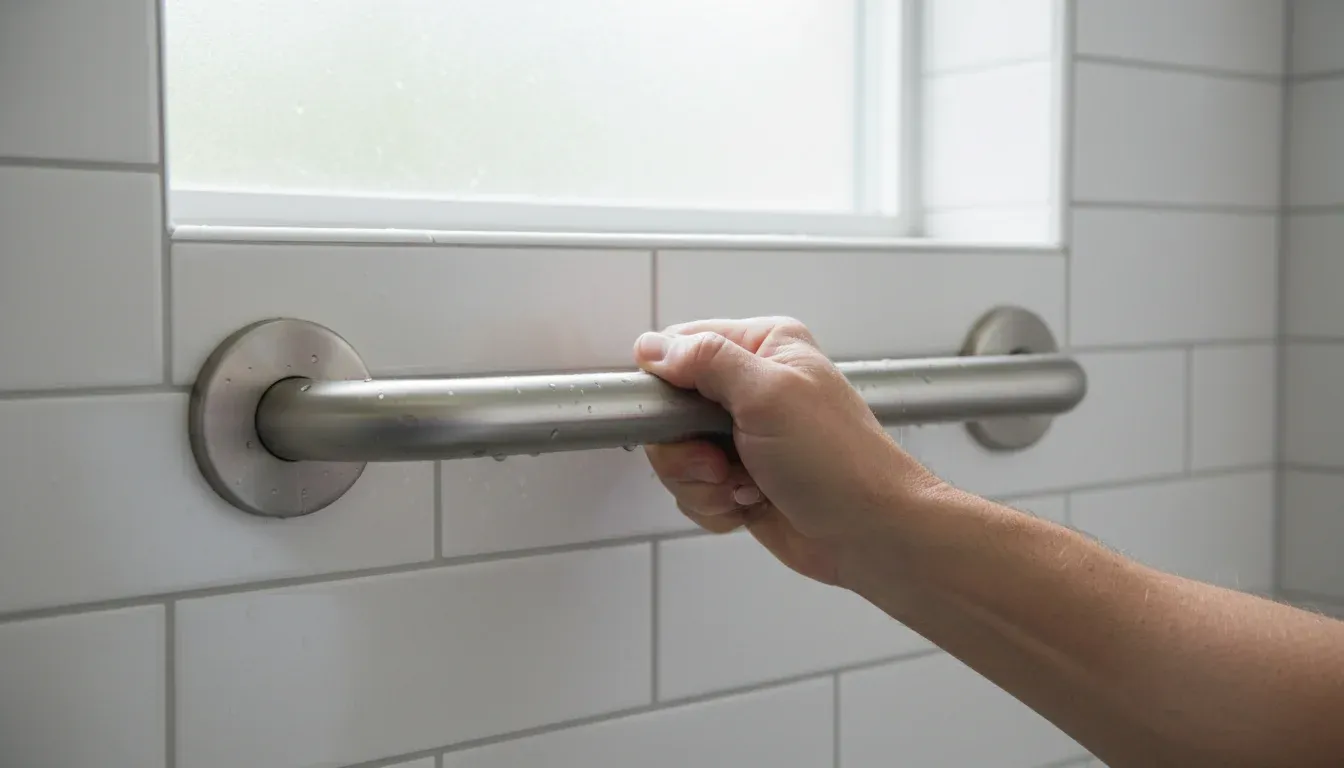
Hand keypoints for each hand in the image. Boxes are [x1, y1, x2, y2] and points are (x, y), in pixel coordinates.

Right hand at [634, 317, 940, 586]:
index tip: (675, 416)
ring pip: (677, 457)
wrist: (872, 533)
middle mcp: (752, 388)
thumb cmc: (838, 462)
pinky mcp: (740, 480)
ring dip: (702, 483)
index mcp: (764, 348)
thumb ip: (706, 361)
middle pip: (670, 410)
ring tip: (745, 486)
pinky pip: (695, 491)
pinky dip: (715, 506)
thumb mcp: (768, 395)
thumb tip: (654, 347)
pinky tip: (750, 504)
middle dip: (685, 449)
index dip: (666, 383)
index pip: (681, 346)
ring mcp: (745, 438)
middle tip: (718, 461)